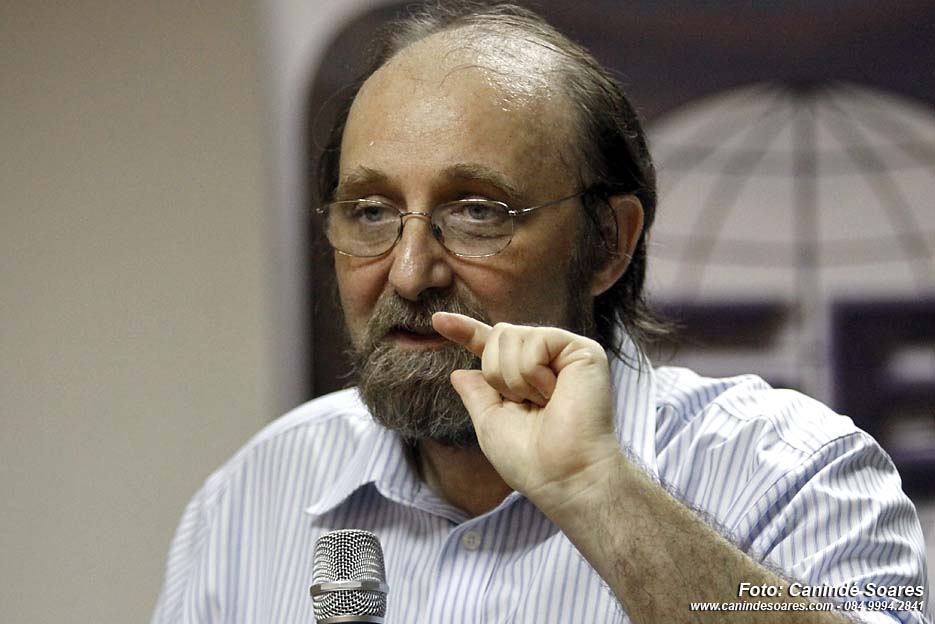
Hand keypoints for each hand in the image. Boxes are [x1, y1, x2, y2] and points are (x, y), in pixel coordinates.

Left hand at [431, 311, 621, 516]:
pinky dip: (532, 373)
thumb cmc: (529, 458)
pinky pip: (535, 341)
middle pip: (498, 335)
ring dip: (514, 379)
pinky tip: (553, 394)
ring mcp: (565, 353)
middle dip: (496, 374)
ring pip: (510, 335)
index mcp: (524, 376)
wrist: (564, 475)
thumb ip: (476, 394)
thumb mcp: (490, 423)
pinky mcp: (583, 351)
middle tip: (524, 405)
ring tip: (543, 403)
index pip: (490, 346)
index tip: (437, 320)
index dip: (465, 331)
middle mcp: (546, 360)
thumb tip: (458, 372)